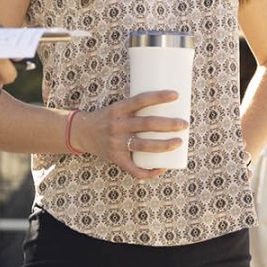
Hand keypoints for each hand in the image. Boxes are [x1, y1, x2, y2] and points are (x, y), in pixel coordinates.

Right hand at [70, 89, 187, 180]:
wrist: (82, 133)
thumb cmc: (109, 118)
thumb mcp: (119, 107)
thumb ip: (139, 107)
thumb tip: (171, 105)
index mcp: (118, 110)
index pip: (140, 100)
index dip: (158, 97)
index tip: (176, 95)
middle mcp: (117, 126)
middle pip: (146, 124)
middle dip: (169, 124)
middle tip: (185, 124)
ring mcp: (116, 143)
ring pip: (143, 146)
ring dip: (164, 145)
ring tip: (179, 142)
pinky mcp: (116, 159)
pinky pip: (134, 169)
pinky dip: (149, 171)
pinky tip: (162, 168)